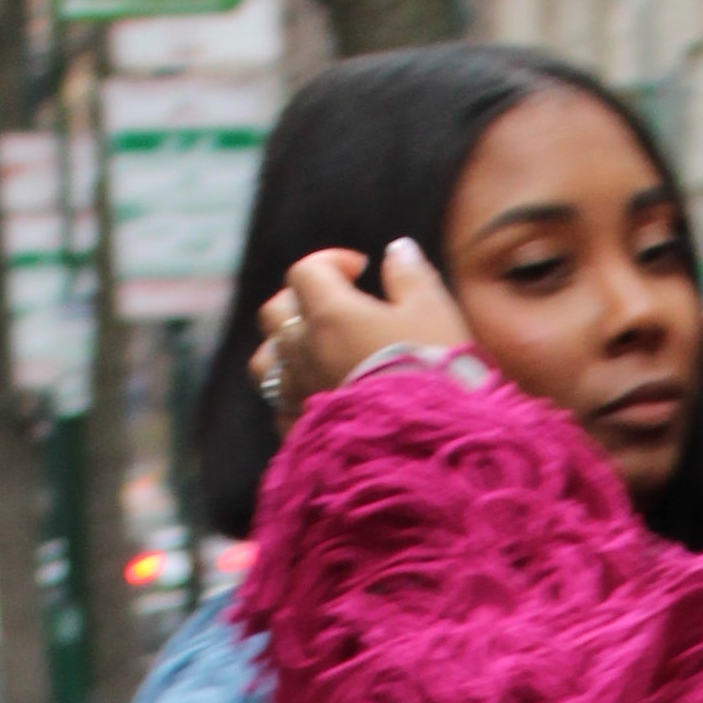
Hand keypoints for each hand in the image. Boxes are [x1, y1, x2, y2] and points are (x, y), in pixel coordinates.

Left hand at [254, 233, 474, 423]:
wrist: (430, 453)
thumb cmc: (435, 375)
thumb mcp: (434, 313)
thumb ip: (410, 275)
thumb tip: (396, 249)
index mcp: (329, 314)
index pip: (306, 271)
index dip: (331, 262)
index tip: (360, 270)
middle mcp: (302, 352)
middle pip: (275, 312)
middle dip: (300, 301)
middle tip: (334, 308)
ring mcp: (296, 397)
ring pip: (267, 362)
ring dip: (287, 350)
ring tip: (315, 355)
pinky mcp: (300, 436)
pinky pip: (280, 409)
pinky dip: (295, 397)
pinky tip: (321, 400)